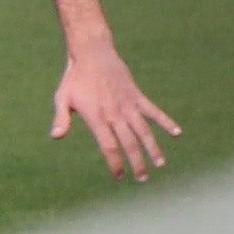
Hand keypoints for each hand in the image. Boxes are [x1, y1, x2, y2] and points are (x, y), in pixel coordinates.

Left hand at [52, 41, 179, 180]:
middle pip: (130, 143)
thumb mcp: (62, 99)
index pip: (109, 147)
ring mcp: (128, 105)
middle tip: (142, 179)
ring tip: (160, 165)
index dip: (116, 163)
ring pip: (144, 131)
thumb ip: (61, 118)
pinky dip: (166, 122)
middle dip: (137, 163)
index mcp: (97, 118)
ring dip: (153, 148)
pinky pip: (154, 111)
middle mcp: (115, 114)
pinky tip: (177, 133)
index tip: (120, 177)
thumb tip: (56, 137)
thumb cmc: (74, 79)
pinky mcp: (137, 96)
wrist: (93, 54)